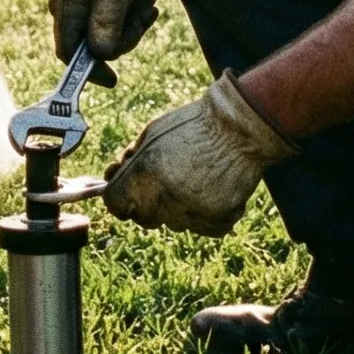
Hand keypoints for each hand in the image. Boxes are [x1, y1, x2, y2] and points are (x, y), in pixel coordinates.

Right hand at [48, 0, 165, 60]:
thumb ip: (107, 17)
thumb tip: (99, 54)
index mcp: (66, 6)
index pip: (69, 54)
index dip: (89, 71)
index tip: (113, 80)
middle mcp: (68, 9)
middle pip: (94, 47)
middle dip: (125, 37)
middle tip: (147, 14)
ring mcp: (80, 7)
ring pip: (107, 37)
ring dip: (133, 24)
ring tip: (150, 0)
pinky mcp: (94, 4)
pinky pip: (113, 24)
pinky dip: (133, 17)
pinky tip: (147, 2)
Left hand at [101, 72, 296, 235]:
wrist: (241, 128)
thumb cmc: (194, 125)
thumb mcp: (153, 133)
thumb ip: (130, 160)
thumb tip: (112, 176)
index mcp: (145, 173)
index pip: (115, 205)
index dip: (119, 198)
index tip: (126, 193)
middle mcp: (166, 197)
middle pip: (143, 218)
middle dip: (147, 203)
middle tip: (166, 180)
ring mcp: (193, 212)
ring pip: (172, 223)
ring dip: (177, 209)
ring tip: (195, 179)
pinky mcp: (217, 220)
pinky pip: (200, 227)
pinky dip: (203, 215)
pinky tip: (211, 191)